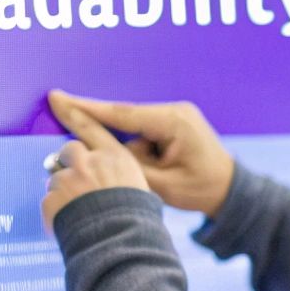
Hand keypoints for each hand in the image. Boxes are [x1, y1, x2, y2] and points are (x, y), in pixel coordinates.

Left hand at [41, 103, 150, 230]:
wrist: (123, 244)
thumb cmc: (139, 220)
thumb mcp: (142, 189)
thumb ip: (120, 176)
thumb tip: (109, 178)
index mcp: (115, 158)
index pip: (90, 128)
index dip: (73, 112)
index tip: (56, 98)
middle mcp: (90, 163)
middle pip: (69, 150)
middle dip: (71, 163)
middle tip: (79, 183)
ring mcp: (69, 180)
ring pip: (57, 178)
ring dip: (64, 192)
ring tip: (80, 213)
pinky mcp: (53, 199)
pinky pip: (49, 202)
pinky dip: (56, 212)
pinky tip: (70, 223)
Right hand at [47, 91, 234, 216]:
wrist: (231, 190)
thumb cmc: (201, 190)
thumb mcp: (159, 183)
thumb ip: (124, 163)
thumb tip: (91, 148)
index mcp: (174, 122)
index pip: (122, 114)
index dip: (86, 109)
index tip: (58, 99)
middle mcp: (175, 110)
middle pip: (124, 118)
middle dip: (106, 134)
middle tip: (98, 147)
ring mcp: (176, 114)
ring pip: (132, 128)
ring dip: (130, 149)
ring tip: (159, 173)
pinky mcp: (174, 122)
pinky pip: (143, 130)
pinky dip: (138, 147)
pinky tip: (155, 166)